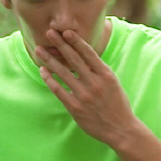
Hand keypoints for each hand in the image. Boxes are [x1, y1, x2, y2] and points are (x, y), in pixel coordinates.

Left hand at [35, 29, 130, 146]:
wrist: (120, 129)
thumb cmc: (117, 104)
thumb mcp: (113, 82)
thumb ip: (99, 70)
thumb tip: (84, 55)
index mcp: (105, 74)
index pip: (88, 53)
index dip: (76, 41)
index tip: (66, 32)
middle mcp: (94, 83)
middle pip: (73, 59)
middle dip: (60, 44)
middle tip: (49, 33)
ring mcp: (83, 95)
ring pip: (63, 73)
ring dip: (49, 60)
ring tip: (39, 50)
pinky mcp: (75, 108)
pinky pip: (59, 90)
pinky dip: (49, 79)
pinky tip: (43, 71)